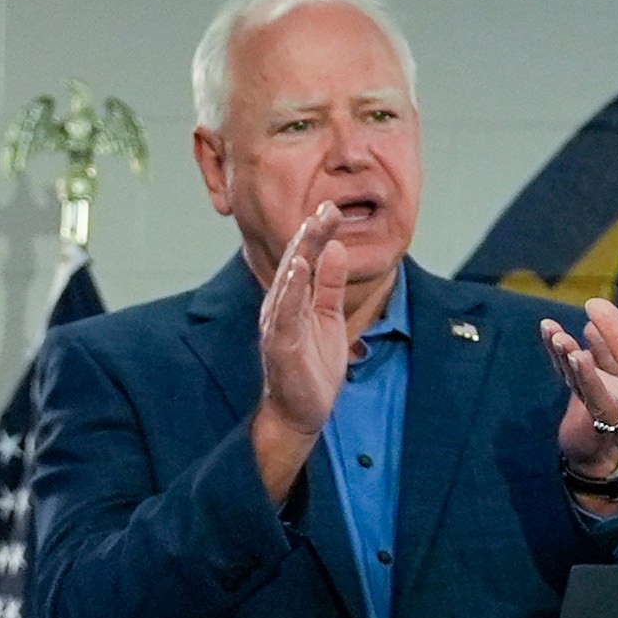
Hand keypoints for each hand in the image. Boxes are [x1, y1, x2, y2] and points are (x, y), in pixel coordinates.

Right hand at [251, 203, 350, 501]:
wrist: (302, 410)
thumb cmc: (313, 364)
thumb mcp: (329, 316)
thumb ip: (331, 284)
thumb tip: (338, 248)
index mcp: (295, 298)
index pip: (308, 258)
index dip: (319, 232)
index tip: (333, 206)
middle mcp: (282, 306)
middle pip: (296, 263)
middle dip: (311, 234)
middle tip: (326, 206)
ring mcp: (279, 325)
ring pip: (289, 284)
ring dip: (300, 255)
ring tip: (311, 230)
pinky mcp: (280, 346)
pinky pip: (285, 314)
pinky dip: (291, 291)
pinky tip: (298, 270)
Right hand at [542, 273, 617, 551]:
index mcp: (606, 395)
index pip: (578, 370)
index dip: (560, 350)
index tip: (545, 324)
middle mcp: (611, 412)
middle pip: (583, 385)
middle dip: (567, 359)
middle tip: (553, 333)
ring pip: (604, 404)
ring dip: (590, 380)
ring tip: (579, 353)